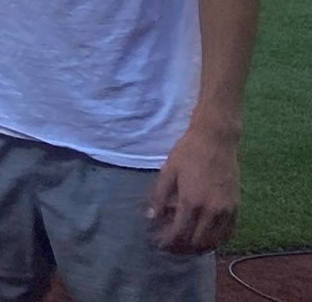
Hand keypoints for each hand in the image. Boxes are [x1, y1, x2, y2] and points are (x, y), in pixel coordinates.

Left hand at [146, 125, 239, 253]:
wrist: (216, 140)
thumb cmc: (188, 152)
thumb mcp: (167, 172)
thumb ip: (159, 197)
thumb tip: (151, 218)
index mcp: (191, 202)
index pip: (178, 233)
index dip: (167, 242)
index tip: (158, 242)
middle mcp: (211, 210)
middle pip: (196, 242)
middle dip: (180, 248)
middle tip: (169, 245)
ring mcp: (227, 210)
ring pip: (214, 241)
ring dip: (198, 247)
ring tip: (185, 244)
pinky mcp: (236, 206)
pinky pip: (228, 233)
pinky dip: (216, 240)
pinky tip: (205, 238)